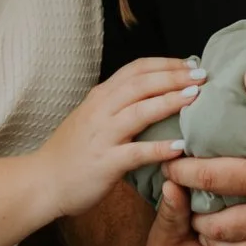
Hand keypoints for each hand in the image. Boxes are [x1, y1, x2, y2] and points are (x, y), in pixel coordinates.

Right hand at [33, 60, 202, 223]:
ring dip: (170, 101)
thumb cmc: (72, 151)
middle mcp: (101, 110)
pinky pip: (136, 153)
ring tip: (196, 98)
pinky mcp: (105, 163)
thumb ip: (117, 104)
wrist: (42, 181)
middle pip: (141, 83)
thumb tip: (153, 92)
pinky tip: (179, 147)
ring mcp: (102, 136)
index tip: (190, 64)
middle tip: (203, 75)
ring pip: (139, 111)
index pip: (136, 69)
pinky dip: (158, 148)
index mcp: (100, 96)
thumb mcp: (92, 117)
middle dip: (174, 76)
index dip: (166, 63)